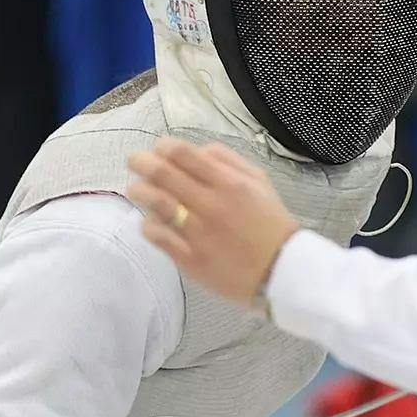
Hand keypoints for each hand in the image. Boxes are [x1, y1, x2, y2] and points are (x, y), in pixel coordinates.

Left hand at [126, 139, 301, 306]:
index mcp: (228, 183)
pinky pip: (157, 235)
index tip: (159, 150)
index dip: (162, 146)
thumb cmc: (269, 222)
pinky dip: (147, 224)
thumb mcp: (258, 181)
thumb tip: (196, 149)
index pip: (182, 153)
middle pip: (162, 173)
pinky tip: (152, 221)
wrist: (282, 270)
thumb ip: (227, 160)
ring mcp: (199, 233)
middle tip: (135, 162)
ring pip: (154, 202)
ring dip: (139, 190)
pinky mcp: (190, 258)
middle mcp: (211, 204)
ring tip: (137, 190)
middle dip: (140, 162)